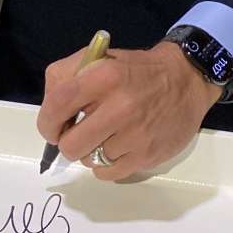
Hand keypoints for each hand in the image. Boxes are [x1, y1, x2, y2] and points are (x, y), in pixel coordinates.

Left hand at [37, 42, 222, 180]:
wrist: (185, 80)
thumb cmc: (135, 70)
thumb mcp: (98, 58)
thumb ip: (66, 76)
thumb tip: (50, 111)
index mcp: (104, 76)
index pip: (58, 104)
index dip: (47, 122)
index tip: (51, 128)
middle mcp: (120, 106)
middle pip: (71, 144)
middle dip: (68, 142)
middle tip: (78, 133)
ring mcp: (135, 134)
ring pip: (89, 160)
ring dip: (90, 152)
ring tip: (104, 136)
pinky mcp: (147, 156)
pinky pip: (108, 174)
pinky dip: (105, 165)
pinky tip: (115, 148)